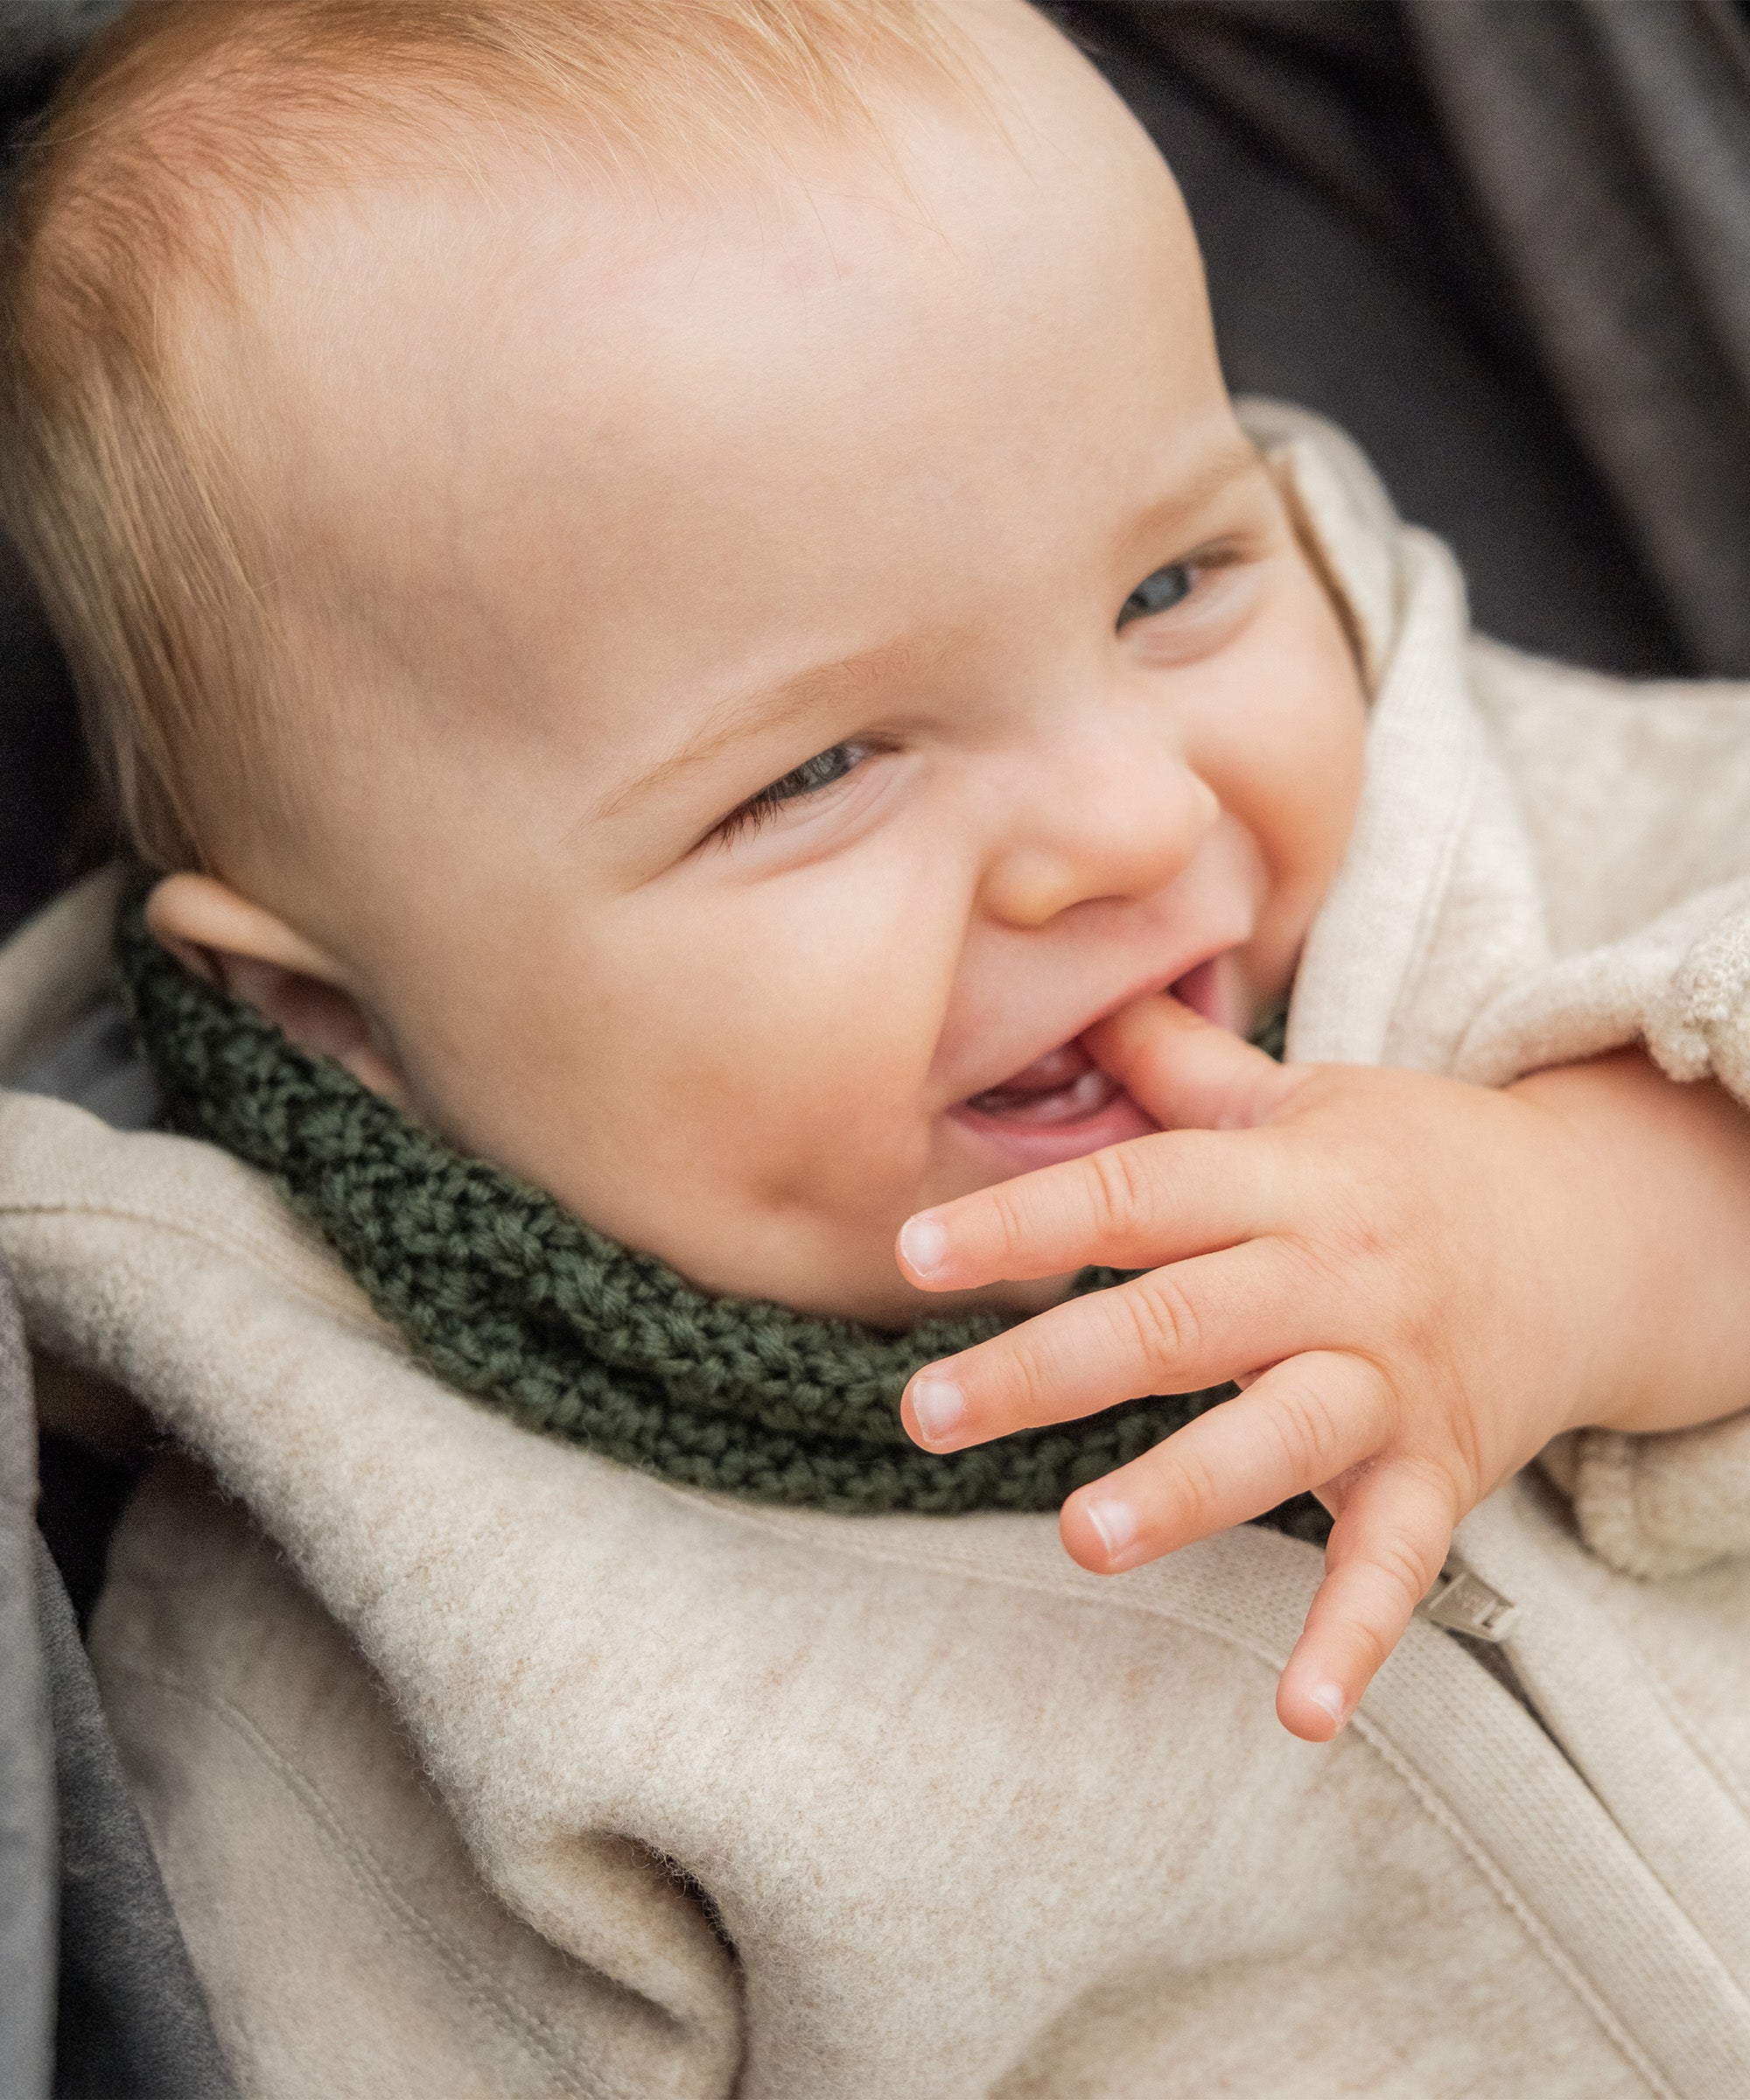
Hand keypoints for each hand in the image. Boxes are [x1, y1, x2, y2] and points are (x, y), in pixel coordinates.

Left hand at [896, 996, 1749, 1740]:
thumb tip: (1077, 994)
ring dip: (1184, 1490)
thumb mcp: (1305, 1096)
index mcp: (1287, 1179)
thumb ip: (1182, 1064)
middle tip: (925, 1412)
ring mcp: (1390, 1379)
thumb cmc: (1418, 1160)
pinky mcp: (1440, 1469)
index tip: (913, 1253)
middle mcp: (1334, 1276)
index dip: (1024, 1218)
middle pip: (1181, 1320)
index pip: (1138, 1191)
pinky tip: (1298, 1712)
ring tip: (1083, 1539)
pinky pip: (1396, 1561)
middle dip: (1048, 1368)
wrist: (1602, 1230)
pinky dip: (1352, 1636)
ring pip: (1280, 1436)